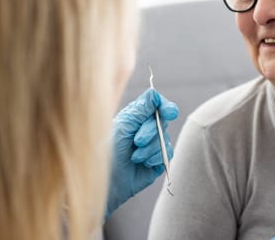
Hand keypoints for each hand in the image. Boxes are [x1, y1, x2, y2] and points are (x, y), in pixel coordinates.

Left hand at [106, 88, 178, 218]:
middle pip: (162, 120)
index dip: (165, 107)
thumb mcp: (123, 126)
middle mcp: (146, 128)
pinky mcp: (157, 161)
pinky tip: (142, 163)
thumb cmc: (107, 151)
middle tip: (136, 140)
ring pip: (165, 138)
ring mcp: (153, 145)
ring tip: (134, 156)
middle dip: (150, 131)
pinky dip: (155, 158)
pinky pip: (167, 154)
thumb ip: (141, 109)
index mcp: (136, 116)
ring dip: (149, 148)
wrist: (106, 181)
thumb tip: (154, 93)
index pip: (157, 105)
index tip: (168, 112)